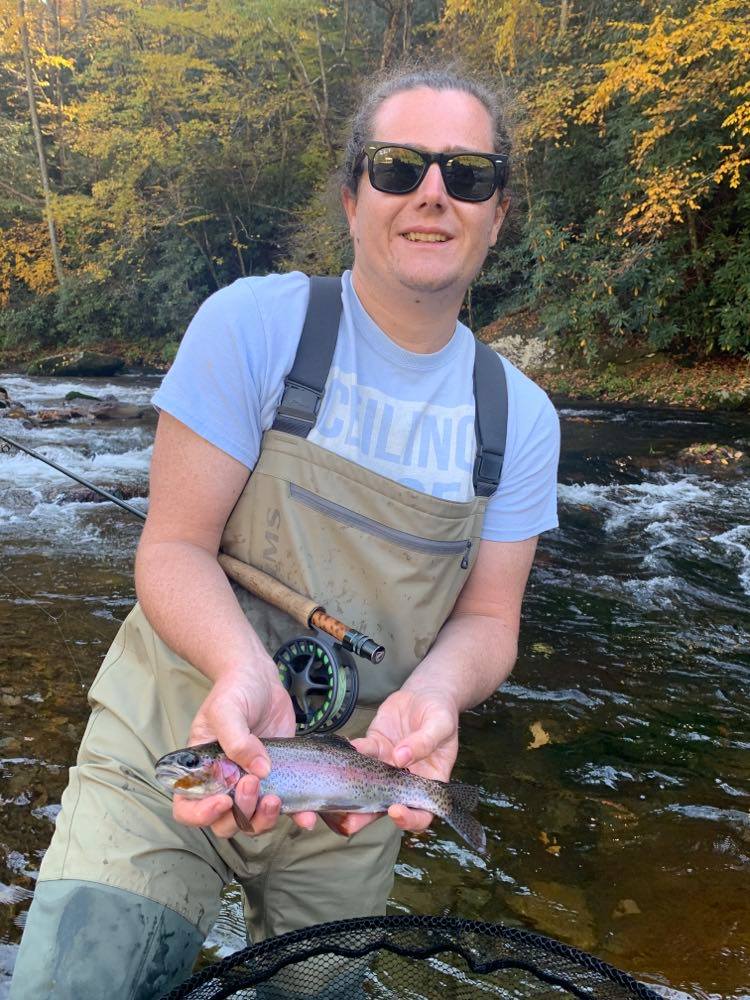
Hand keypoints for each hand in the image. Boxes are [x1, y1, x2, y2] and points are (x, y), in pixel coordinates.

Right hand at [172, 663, 316, 837]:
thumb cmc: (234, 691)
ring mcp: (251, 783)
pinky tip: (306, 817)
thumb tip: (260, 770)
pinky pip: (284, 807)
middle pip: (224, 822)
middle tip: (253, 783)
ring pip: (252, 821)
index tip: (223, 801)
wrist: (261, 679)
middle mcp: (224, 783)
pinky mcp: (278, 779)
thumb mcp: (226, 710)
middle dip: (240, 813)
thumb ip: (237, 739)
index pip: (188, 808)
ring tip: (276, 798)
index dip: (202, 814)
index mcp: (201, 770)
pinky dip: (296, 816)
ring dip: (263, 819)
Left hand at [333, 688, 458, 837]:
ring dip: (350, 792)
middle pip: (387, 805)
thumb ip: (424, 742)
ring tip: (334, 797)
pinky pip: (361, 754)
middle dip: (366, 816)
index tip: (396, 811)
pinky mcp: (374, 747)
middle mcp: (405, 779)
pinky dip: (351, 753)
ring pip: (367, 784)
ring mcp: (387, 765)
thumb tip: (401, 757)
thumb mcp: (441, 724)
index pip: (423, 813)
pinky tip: (345, 749)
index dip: (410, 819)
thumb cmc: (441, 713)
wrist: (426, 693)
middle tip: (349, 822)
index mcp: (429, 781)